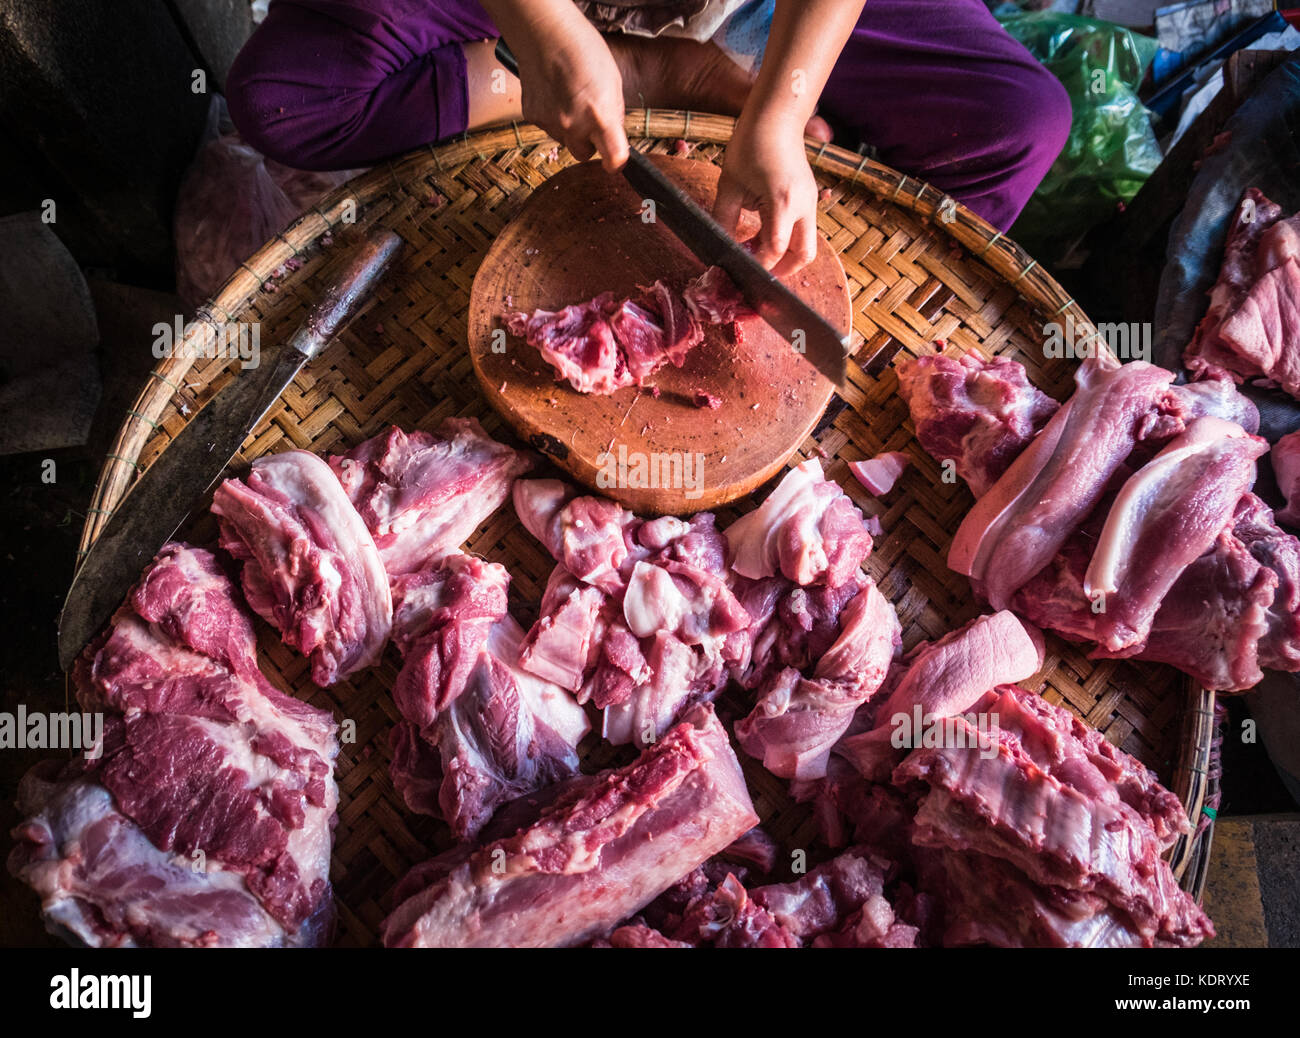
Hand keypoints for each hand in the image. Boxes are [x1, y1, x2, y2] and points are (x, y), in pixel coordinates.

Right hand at [505, 8, 629, 171]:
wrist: (544, 33)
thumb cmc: (581, 49)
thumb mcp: (612, 80)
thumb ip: (613, 113)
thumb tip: (613, 133)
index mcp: (600, 115)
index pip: (613, 158)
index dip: (615, 162)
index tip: (615, 161)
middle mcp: (574, 125)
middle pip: (584, 154)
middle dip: (589, 142)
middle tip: (589, 118)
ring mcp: (550, 123)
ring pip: (564, 140)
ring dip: (569, 128)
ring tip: (569, 97)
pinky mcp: (532, 117)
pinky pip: (547, 127)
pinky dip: (552, 116)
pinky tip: (554, 94)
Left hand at [714, 111, 818, 276]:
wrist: (775, 118)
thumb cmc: (751, 145)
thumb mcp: (729, 186)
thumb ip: (723, 220)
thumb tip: (719, 247)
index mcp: (782, 202)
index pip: (775, 249)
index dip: (760, 265)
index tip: (742, 271)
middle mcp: (803, 206)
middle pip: (804, 255)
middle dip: (783, 271)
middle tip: (759, 276)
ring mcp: (810, 202)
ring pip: (807, 244)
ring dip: (785, 256)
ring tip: (757, 255)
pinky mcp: (809, 198)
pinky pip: (803, 229)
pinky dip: (787, 239)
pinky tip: (762, 237)